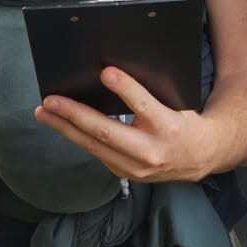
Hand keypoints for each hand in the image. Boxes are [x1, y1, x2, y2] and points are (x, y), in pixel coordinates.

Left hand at [34, 66, 214, 182]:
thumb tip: (110, 72)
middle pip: (107, 132)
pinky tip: (62, 124)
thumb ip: (148, 90)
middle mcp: (151, 151)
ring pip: (95, 146)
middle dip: (74, 115)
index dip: (124, 88)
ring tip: (44, 112)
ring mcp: (137, 168)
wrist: (201, 156)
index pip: (142, 105)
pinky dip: (78, 137)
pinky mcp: (127, 174)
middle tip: (50, 100)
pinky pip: (98, 153)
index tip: (105, 72)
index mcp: (168, 127)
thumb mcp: (175, 101)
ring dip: (66, 128)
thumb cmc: (184, 120)